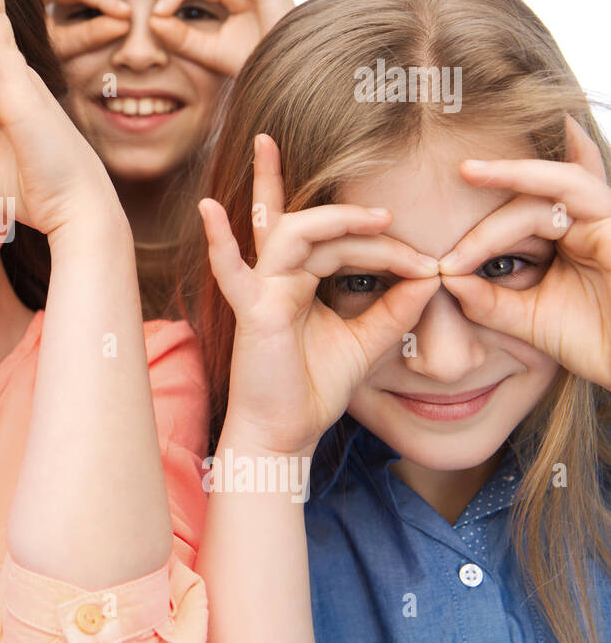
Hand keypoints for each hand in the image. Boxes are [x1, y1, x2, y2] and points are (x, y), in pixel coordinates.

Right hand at [200, 135, 440, 453]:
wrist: (286, 433)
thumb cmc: (314, 388)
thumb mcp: (367, 343)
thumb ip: (396, 311)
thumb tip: (432, 277)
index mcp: (302, 280)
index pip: (340, 243)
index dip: (384, 247)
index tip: (428, 266)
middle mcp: (278, 278)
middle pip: (317, 229)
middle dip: (356, 218)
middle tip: (395, 218)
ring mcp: (262, 291)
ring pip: (292, 234)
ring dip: (334, 219)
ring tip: (378, 219)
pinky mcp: (252, 312)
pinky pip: (231, 272)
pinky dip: (219, 242)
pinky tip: (209, 208)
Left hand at [440, 115, 610, 388]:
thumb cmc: (599, 343)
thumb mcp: (529, 320)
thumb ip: (488, 300)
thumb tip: (444, 277)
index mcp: (571, 241)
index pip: (521, 219)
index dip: (478, 238)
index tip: (441, 266)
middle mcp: (593, 225)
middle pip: (535, 195)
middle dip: (495, 187)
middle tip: (460, 173)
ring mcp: (610, 222)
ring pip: (558, 183)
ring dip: (514, 173)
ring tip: (472, 169)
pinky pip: (579, 190)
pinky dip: (544, 178)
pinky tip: (522, 164)